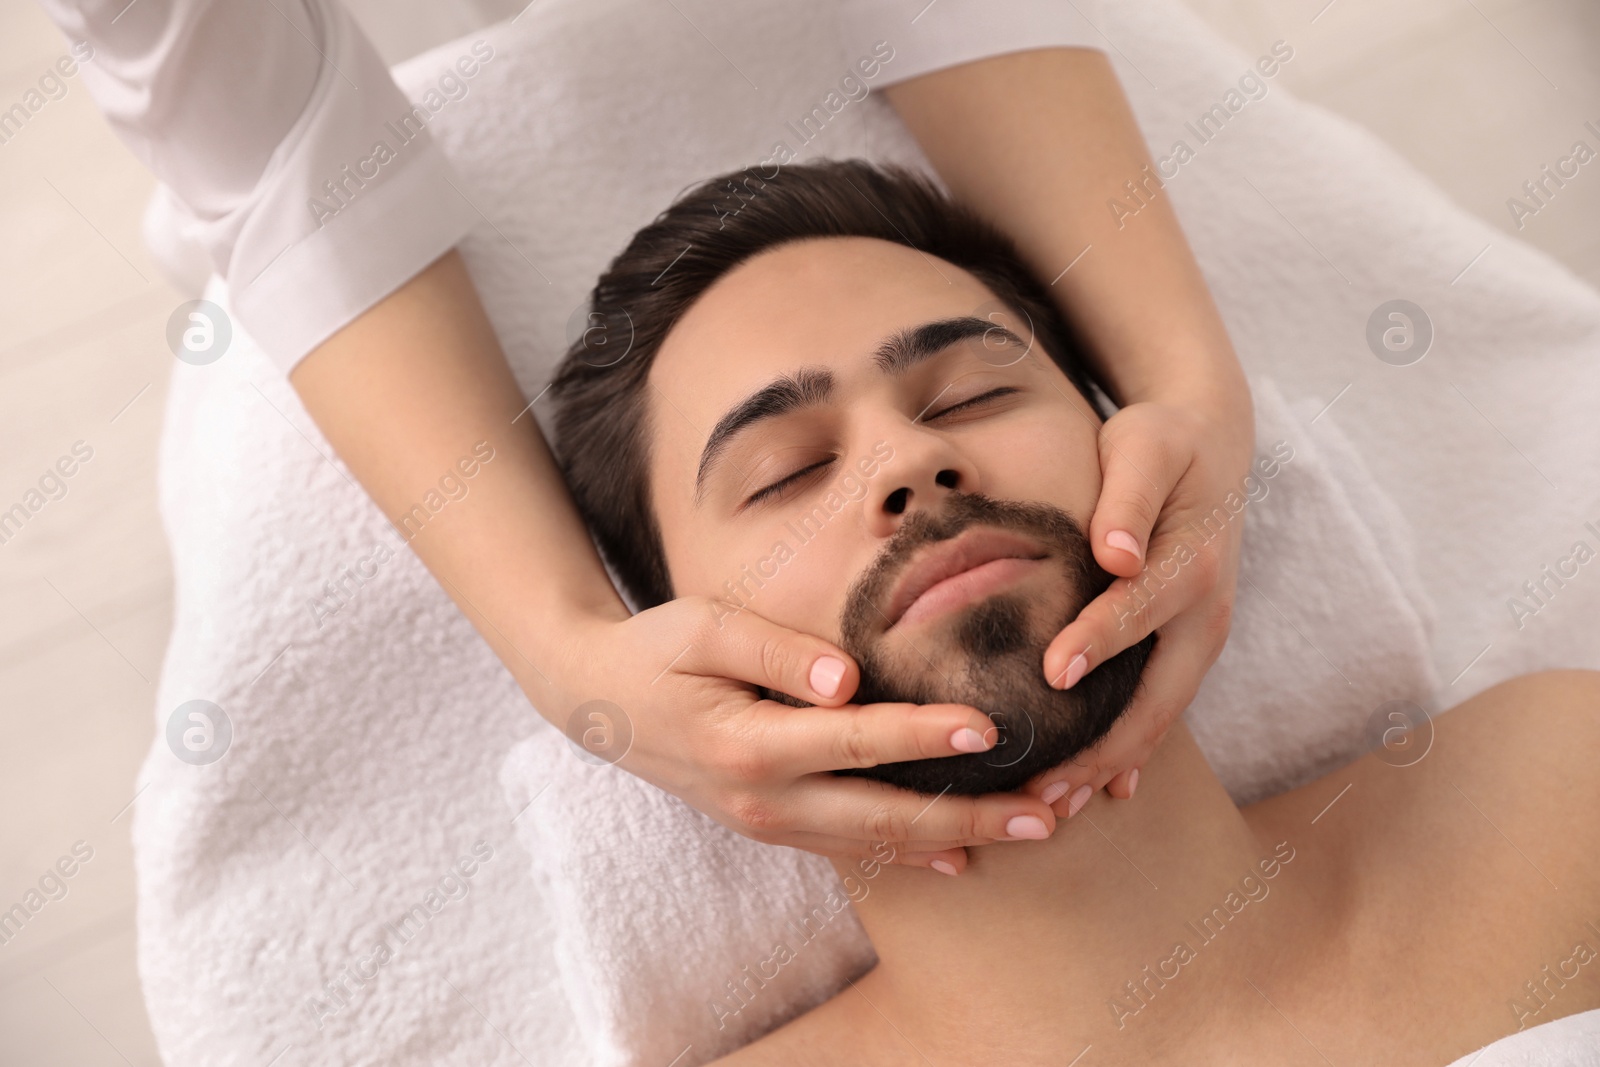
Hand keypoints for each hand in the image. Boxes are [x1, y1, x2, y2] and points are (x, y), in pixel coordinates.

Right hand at [550, 598, 1064, 873]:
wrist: (597, 702)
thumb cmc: (655, 650)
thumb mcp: (702, 627)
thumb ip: (775, 649)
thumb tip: (848, 677)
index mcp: (749, 744)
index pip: (855, 741)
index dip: (925, 735)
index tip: (992, 727)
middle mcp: (764, 799)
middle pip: (884, 816)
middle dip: (970, 816)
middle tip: (1047, 812)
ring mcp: (768, 822)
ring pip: (876, 843)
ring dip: (955, 838)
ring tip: (1031, 831)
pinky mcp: (772, 826)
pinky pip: (850, 850)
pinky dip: (908, 854)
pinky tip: (960, 857)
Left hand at [1028, 390, 1254, 816]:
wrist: (1210, 444)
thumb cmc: (1163, 441)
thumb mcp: (1146, 446)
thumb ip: (1127, 496)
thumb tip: (1115, 555)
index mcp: (1192, 563)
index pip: (1138, 609)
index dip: (1098, 641)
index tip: (1052, 673)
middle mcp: (1204, 615)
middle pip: (1154, 695)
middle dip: (1102, 747)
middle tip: (1045, 788)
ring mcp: (1199, 639)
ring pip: (1157, 717)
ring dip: (1111, 765)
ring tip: (1057, 806)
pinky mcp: (1184, 648)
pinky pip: (1159, 708)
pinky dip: (1131, 752)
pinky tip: (1102, 792)